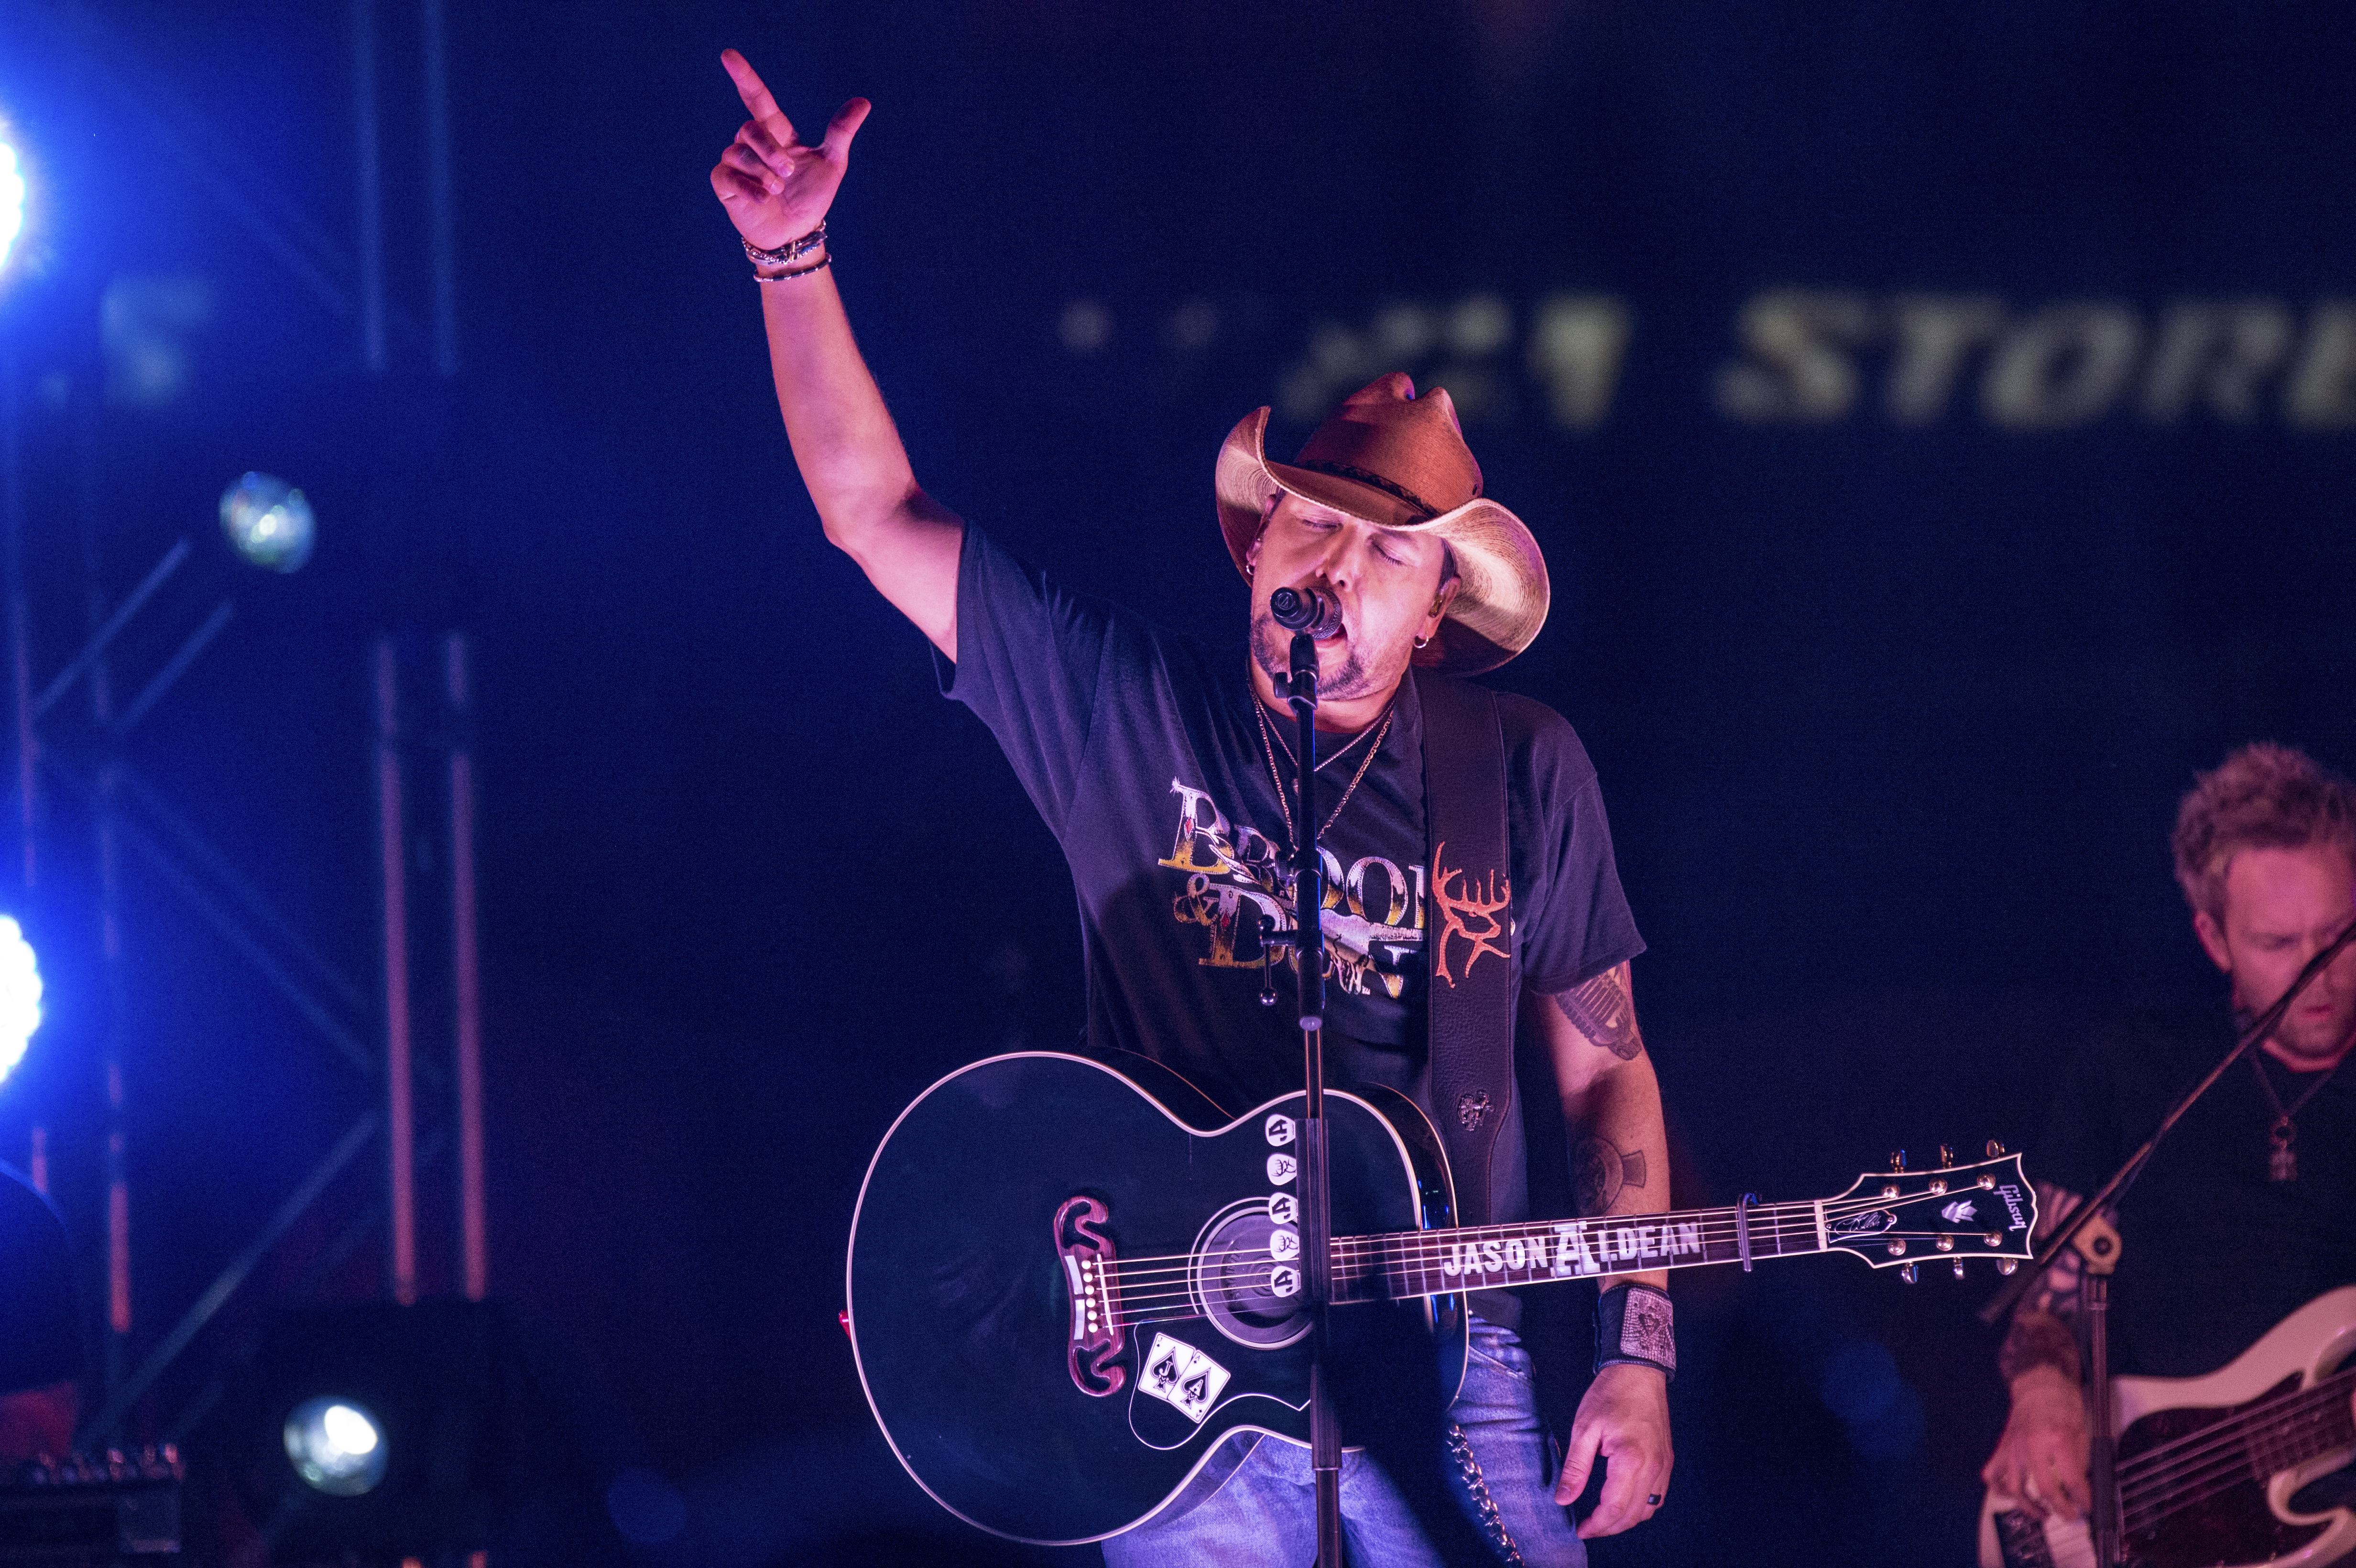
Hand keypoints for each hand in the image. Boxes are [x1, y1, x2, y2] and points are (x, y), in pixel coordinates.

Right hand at [709, 50, 870, 250]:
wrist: (796, 234)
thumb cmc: (810, 197)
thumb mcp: (831, 164)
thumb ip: (840, 132)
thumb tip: (864, 101)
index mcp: (776, 133)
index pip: (758, 99)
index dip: (745, 77)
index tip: (729, 56)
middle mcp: (752, 143)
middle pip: (750, 128)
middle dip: (770, 150)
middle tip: (788, 172)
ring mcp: (735, 162)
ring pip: (739, 151)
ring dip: (763, 172)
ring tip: (777, 189)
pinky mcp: (725, 182)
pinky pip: (729, 175)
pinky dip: (749, 188)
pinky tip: (764, 199)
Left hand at [1557, 1362, 1671, 1536]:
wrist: (1638, 1372)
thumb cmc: (1610, 1395)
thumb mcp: (1584, 1429)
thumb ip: (1576, 1467)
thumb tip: (1563, 1498)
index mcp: (1631, 1460)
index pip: (1615, 1508)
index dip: (1597, 1525)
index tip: (1580, 1529)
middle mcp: (1654, 1467)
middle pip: (1633, 1515)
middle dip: (1609, 1527)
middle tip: (1588, 1527)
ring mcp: (1664, 1465)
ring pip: (1649, 1509)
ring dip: (1626, 1520)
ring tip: (1602, 1518)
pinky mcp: (1667, 1461)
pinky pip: (1658, 1496)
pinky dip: (1641, 1507)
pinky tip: (1624, 1502)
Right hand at [1981, 1366, 2089, 1518]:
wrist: (2039, 1384)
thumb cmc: (2060, 1403)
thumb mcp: (2082, 1431)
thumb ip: (2080, 1462)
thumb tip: (2081, 1488)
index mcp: (2057, 1439)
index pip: (2072, 1481)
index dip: (2083, 1500)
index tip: (2086, 1506)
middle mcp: (2032, 1445)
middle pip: (2045, 1489)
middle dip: (2062, 1509)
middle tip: (2070, 1516)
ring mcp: (2013, 1448)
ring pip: (2015, 1489)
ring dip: (2030, 1507)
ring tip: (2042, 1512)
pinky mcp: (2002, 1448)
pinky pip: (1992, 1475)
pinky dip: (2000, 1489)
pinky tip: (2013, 1494)